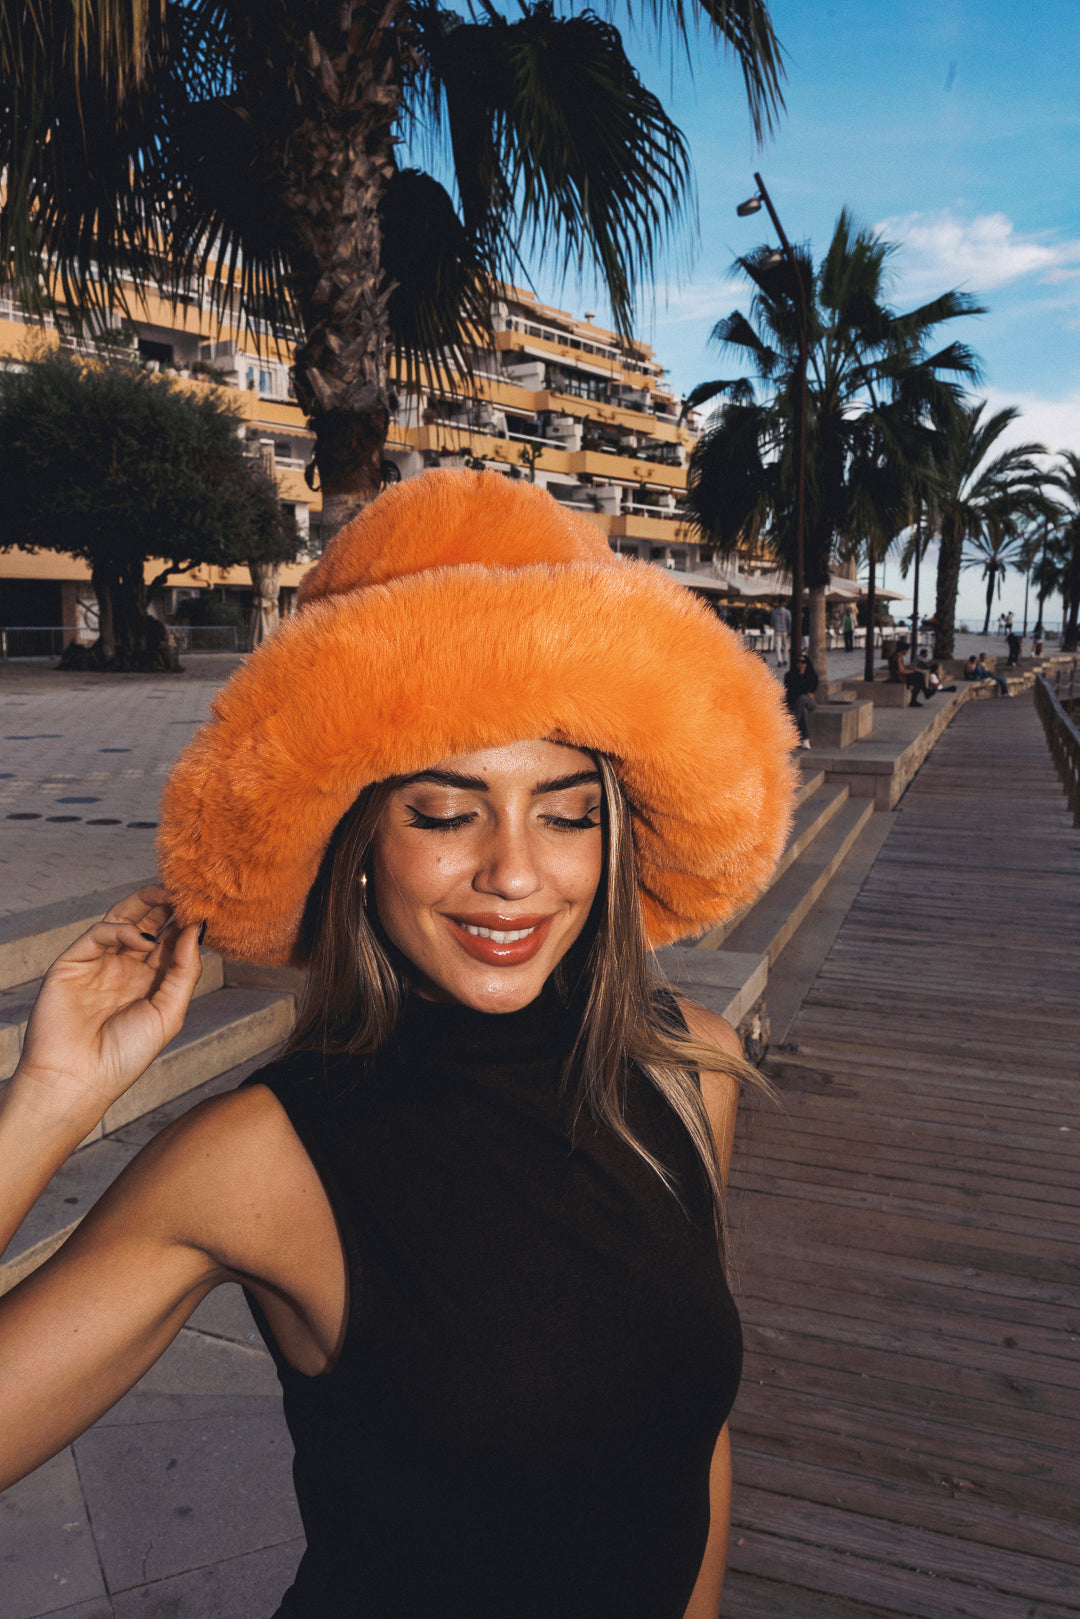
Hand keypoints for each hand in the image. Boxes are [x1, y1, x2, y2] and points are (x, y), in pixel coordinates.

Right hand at [11, 887, 203, 1131]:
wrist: (79, 1079)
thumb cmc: (126, 1055)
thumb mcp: (169, 1012)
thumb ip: (186, 969)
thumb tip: (198, 928)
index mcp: (150, 980)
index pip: (170, 940)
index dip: (186, 923)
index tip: (206, 907)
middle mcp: (125, 967)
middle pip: (148, 923)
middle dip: (167, 904)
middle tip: (186, 890)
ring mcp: (99, 962)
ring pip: (123, 919)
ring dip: (145, 903)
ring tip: (168, 895)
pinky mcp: (73, 960)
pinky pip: (99, 932)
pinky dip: (122, 929)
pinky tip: (141, 938)